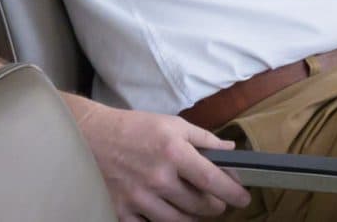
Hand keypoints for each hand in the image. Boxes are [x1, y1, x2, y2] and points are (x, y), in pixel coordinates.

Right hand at [64, 96, 249, 221]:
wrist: (93, 137)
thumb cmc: (137, 128)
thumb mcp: (175, 125)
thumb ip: (205, 139)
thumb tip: (230, 151)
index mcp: (174, 153)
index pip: (211, 180)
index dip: (232, 192)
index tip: (243, 199)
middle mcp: (157, 178)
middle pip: (198, 205)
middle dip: (215, 207)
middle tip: (218, 204)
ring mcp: (137, 197)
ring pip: (176, 221)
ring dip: (193, 218)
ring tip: (197, 211)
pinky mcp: (120, 210)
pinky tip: (168, 216)